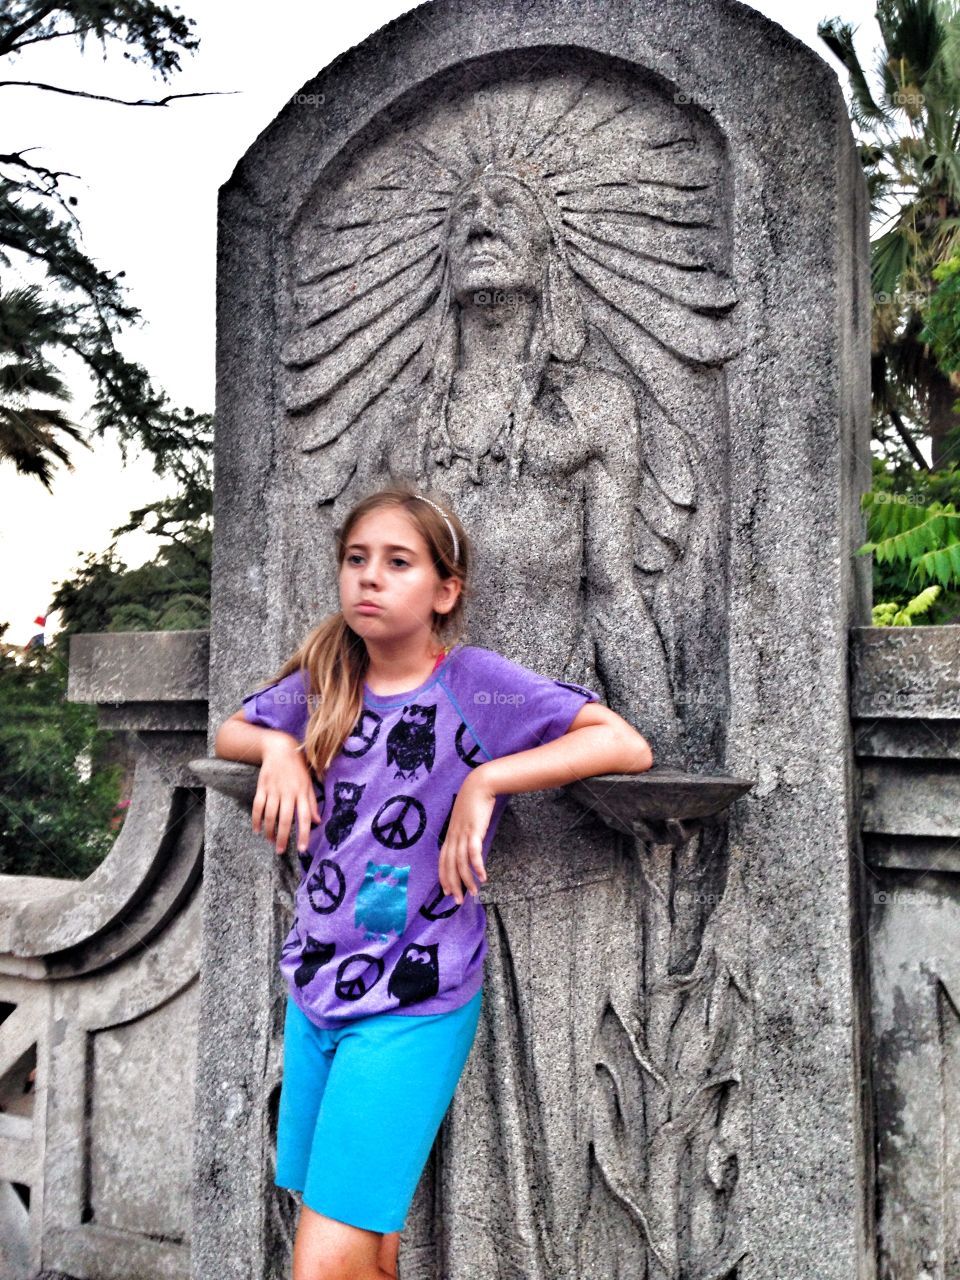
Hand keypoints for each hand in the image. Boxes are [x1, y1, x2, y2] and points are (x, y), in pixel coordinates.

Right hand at [252, 732, 320, 855]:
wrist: (280, 748)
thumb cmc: (298, 767)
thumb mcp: (309, 783)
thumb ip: (312, 802)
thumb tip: (317, 822)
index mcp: (302, 792)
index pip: (304, 817)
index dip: (303, 834)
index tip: (302, 849)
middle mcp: (288, 792)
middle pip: (285, 819)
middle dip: (283, 838)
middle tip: (281, 851)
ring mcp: (273, 790)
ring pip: (270, 815)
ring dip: (269, 831)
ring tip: (271, 841)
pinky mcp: (262, 787)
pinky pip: (257, 806)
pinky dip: (256, 819)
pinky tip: (257, 830)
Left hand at [439, 770, 496, 904]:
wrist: (480, 784)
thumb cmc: (474, 801)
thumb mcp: (466, 820)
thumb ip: (466, 833)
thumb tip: (470, 845)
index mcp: (450, 835)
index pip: (442, 861)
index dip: (443, 877)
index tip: (446, 892)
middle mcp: (453, 836)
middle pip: (448, 866)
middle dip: (452, 885)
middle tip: (457, 901)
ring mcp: (462, 834)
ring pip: (460, 863)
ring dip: (467, 880)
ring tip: (473, 893)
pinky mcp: (474, 830)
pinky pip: (473, 853)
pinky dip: (477, 866)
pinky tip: (482, 877)